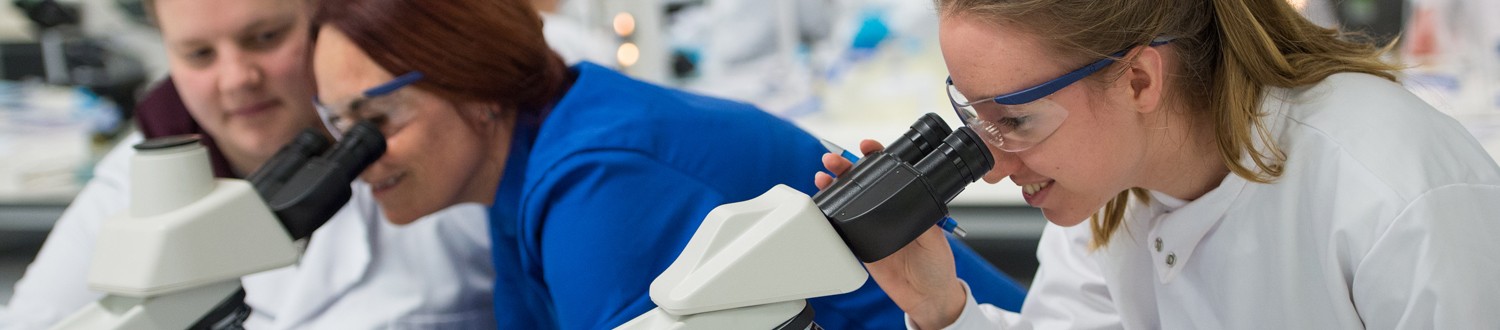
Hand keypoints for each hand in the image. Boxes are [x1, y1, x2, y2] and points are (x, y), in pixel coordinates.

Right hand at [813, 139, 966, 329]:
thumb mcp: (936, 237)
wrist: (927, 298)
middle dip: (846, 167)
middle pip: (862, 183)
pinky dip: (828, 216)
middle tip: (834, 160)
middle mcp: (886, 212)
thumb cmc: (937, 266)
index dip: (877, 157)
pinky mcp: (859, 247)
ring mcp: (871, 228)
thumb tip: (909, 197)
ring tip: (823, 176)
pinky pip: (840, 229)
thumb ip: (922, 218)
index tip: (867, 147)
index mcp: (907, 204)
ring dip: (833, 187)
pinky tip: (820, 206)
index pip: (890, 173)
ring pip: (847, 202)